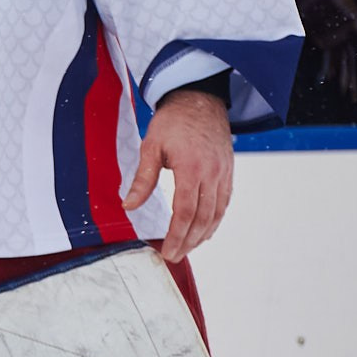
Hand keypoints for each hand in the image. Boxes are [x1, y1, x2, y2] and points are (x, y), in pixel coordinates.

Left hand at [127, 88, 233, 261]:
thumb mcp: (151, 147)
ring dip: (202, 236)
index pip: (185, 213)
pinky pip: (224, 203)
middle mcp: (212, 175)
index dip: (176, 236)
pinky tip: (204, 231)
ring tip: (187, 248)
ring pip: (216, 214)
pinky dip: (215, 221)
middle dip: (188, 242)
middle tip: (174, 256)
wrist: (200, 100)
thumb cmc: (173, 122)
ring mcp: (223, 175)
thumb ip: (142, 179)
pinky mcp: (228, 173)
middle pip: (202, 219)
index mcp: (191, 169)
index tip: (167, 251)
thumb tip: (128, 206)